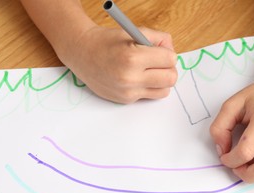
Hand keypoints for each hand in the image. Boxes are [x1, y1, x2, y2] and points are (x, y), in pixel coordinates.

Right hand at [60, 26, 177, 103]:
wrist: (81, 54)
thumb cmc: (107, 41)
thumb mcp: (133, 32)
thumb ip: (158, 38)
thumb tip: (172, 51)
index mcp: (132, 58)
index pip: (170, 59)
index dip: (168, 52)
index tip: (160, 50)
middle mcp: (130, 78)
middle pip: (171, 79)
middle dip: (169, 68)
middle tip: (160, 62)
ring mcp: (128, 92)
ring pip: (164, 91)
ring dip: (162, 81)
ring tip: (150, 71)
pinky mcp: (125, 100)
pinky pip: (149, 95)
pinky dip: (148, 87)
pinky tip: (137, 77)